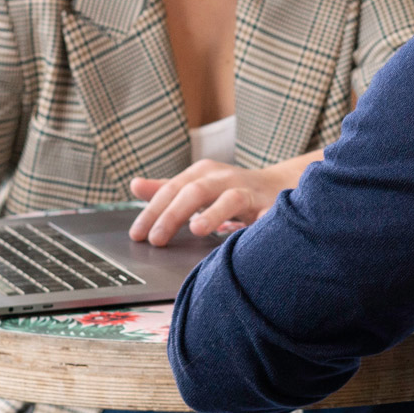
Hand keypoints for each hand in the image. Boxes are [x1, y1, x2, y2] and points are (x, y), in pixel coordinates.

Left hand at [129, 159, 294, 245]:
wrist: (279, 185)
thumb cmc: (230, 189)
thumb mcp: (197, 185)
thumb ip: (167, 189)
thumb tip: (134, 184)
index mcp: (203, 174)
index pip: (172, 190)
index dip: (152, 212)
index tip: (138, 235)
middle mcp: (224, 179)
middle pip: (195, 191)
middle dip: (173, 214)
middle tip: (156, 239)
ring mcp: (249, 191)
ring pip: (231, 198)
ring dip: (214, 213)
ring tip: (197, 230)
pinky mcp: (273, 205)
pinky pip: (268, 214)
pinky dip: (260, 223)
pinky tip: (250, 235)